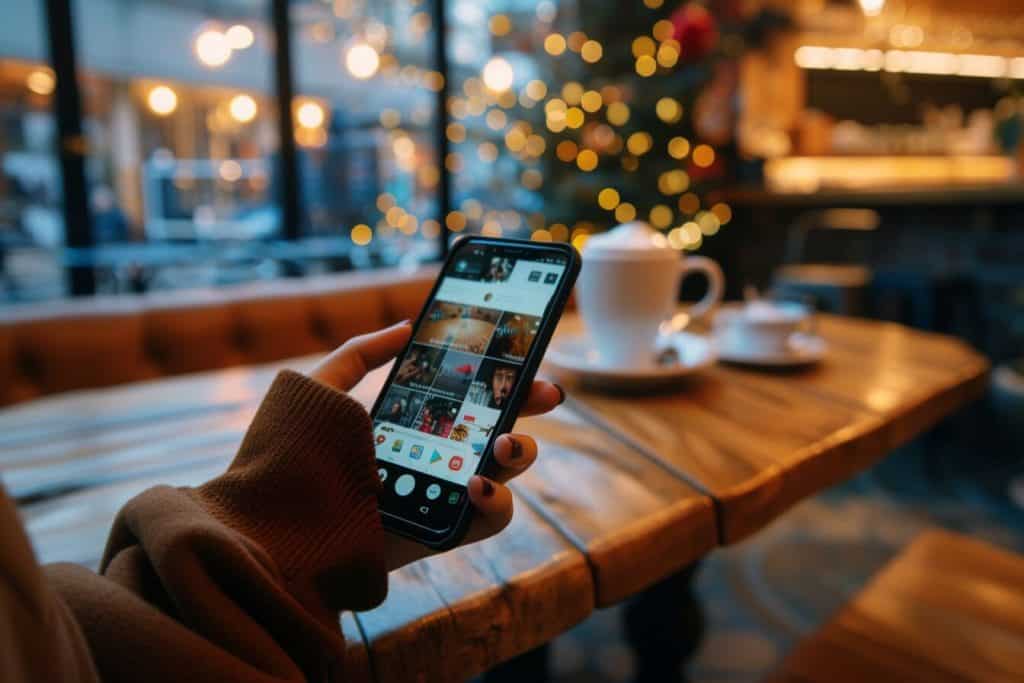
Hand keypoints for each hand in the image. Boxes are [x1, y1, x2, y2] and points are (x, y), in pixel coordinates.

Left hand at [310, 320, 563, 571]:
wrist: (278, 524)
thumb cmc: (292, 456)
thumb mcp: (322, 390)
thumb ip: (359, 354)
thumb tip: (407, 326)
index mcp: (413, 422)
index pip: (468, 395)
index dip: (501, 375)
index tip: (524, 356)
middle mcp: (435, 456)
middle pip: (499, 425)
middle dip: (529, 405)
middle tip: (544, 392)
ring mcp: (443, 494)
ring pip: (507, 471)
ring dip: (520, 451)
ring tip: (501, 444)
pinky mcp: (444, 531)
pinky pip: (491, 518)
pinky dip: (497, 501)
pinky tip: (476, 484)